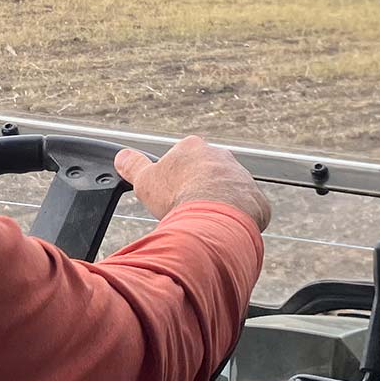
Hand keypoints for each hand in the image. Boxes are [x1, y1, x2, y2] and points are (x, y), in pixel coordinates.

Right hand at [113, 136, 270, 230]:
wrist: (213, 220)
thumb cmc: (177, 198)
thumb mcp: (145, 181)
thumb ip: (133, 165)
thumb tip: (122, 156)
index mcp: (194, 148)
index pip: (183, 160)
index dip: (175, 180)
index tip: (171, 196)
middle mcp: (222, 157)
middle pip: (207, 174)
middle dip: (199, 191)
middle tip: (187, 211)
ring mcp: (242, 177)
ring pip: (228, 191)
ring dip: (219, 205)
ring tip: (206, 225)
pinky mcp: (257, 199)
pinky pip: (247, 210)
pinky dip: (238, 221)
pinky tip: (225, 232)